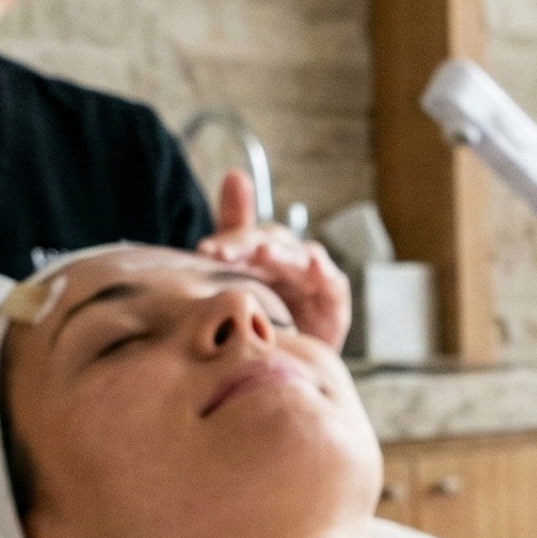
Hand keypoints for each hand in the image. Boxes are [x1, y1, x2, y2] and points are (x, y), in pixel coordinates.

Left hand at [197, 170, 351, 351]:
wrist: (291, 365)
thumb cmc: (266, 320)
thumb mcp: (242, 283)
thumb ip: (233, 236)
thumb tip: (235, 173)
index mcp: (262, 253)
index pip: (244, 238)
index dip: (227, 241)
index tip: (202, 252)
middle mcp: (287, 258)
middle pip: (268, 242)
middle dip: (245, 246)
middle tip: (222, 255)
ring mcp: (313, 275)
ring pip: (295, 257)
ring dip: (280, 254)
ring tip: (263, 253)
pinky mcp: (334, 295)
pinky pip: (329, 279)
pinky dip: (321, 271)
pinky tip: (311, 263)